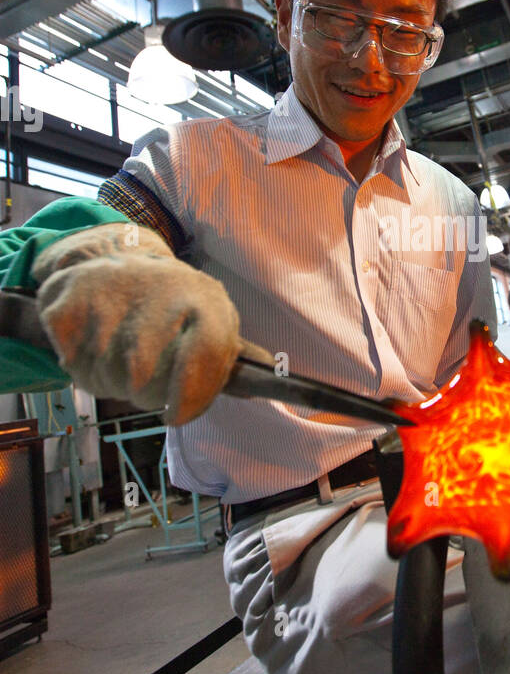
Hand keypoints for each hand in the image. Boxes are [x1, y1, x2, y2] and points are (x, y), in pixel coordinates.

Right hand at [32, 223, 242, 424]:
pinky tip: (92, 339)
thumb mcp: (211, 320)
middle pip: (146, 382)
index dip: (190, 398)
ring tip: (119, 350)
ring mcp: (115, 291)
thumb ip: (233, 355)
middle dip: (143, 393)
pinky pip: (72, 361)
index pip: (204, 359)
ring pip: (107, 377)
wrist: (117, 258)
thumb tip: (273, 376)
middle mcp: (164, 291)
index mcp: (206, 302)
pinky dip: (78, 363)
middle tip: (143, 372)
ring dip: (109, 381)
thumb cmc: (173, 305)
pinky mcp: (71, 296)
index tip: (175, 414)